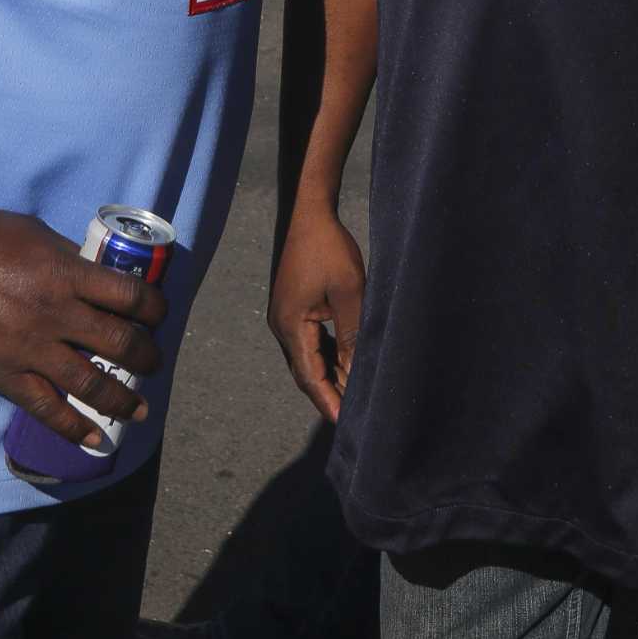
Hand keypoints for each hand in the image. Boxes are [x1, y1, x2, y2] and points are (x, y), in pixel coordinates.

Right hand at [0, 206, 166, 446]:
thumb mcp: (36, 234)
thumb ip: (67, 257)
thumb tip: (95, 269)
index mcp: (69, 274)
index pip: (131, 296)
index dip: (155, 309)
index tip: (160, 316)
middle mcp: (58, 314)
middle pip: (120, 342)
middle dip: (147, 357)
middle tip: (155, 362)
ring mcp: (32, 348)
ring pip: (91, 382)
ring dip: (122, 398)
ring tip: (139, 408)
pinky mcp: (5, 374)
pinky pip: (46, 409)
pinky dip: (74, 427)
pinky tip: (94, 439)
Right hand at [268, 208, 364, 422]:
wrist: (311, 214)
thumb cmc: (330, 249)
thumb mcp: (349, 292)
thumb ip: (351, 334)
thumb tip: (355, 373)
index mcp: (291, 325)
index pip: (310, 376)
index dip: (328, 401)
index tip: (346, 424)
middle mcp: (282, 325)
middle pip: (304, 372)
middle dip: (327, 394)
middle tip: (352, 417)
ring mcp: (285, 316)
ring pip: (306, 358)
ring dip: (327, 376)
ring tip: (352, 395)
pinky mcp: (292, 308)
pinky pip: (307, 342)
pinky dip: (324, 357)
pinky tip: (343, 364)